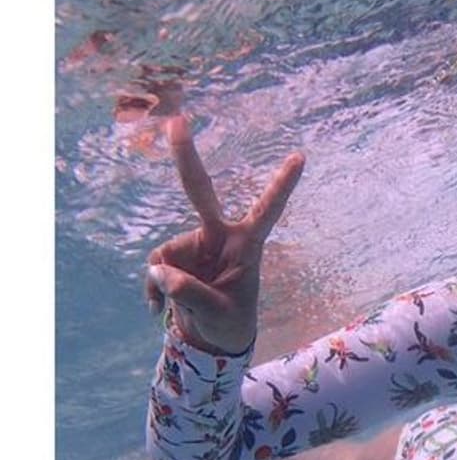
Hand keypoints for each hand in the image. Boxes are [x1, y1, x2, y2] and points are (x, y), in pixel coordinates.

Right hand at [144, 117, 304, 354]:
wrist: (213, 339)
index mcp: (247, 245)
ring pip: (166, 254)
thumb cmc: (229, 323)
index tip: (300, 157)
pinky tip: (158, 310)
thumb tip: (158, 270)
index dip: (281, 185)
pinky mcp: (173, 257)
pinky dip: (154, 291)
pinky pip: (155, 269)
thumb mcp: (217, 313)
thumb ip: (191, 293)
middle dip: (186, 156)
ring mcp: (194, 243)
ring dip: (168, 284)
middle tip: (177, 120)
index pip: (267, 211)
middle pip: (200, 191)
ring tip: (183, 307)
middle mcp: (219, 236)